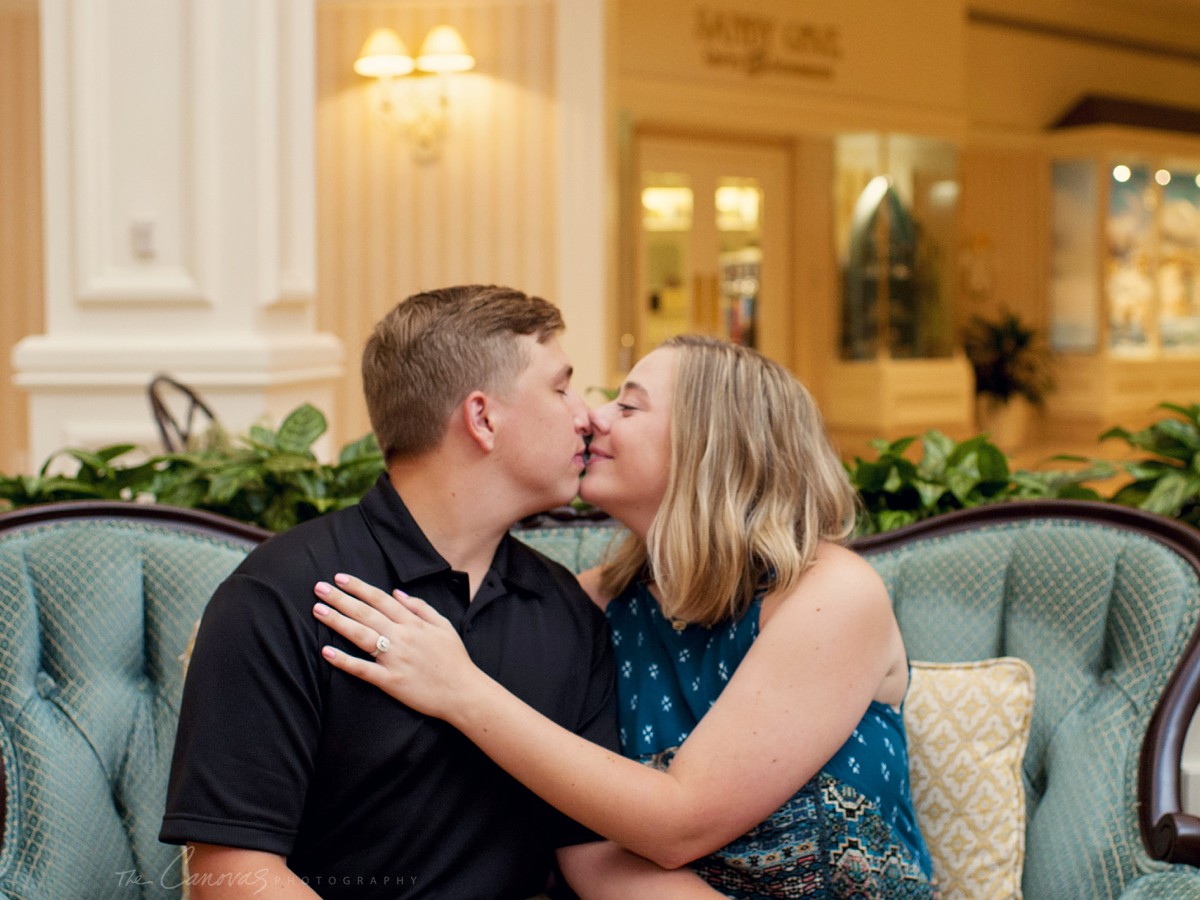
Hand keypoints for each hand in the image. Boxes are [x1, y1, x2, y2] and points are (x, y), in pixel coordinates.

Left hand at [312, 574, 484, 720]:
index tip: (340, 578)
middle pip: (366, 613)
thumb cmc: (454, 659)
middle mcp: (402, 637)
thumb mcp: (444, 626)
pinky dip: (344, 661)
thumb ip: (420, 607)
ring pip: (361, 636)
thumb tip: (397, 593)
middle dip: (341, 599)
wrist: (464, 692)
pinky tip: (326, 652)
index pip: (381, 599)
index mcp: (414, 623)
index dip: (359, 587)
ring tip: (318, 610)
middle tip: (319, 588)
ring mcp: (395, 659)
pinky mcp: (391, 681)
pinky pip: (363, 670)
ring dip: (338, 622)